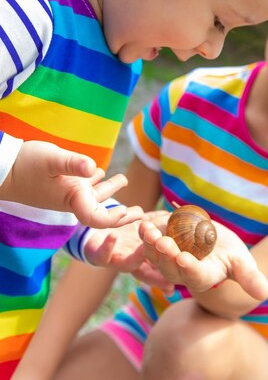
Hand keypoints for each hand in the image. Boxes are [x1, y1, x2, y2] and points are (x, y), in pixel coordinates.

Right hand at [2, 141, 137, 227]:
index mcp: (73, 199)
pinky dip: (95, 181)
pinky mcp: (61, 183)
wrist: (2, 168)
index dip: (115, 220)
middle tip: (141, 212)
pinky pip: (83, 185)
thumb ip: (72, 163)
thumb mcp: (51, 159)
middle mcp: (72, 199)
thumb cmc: (26, 164)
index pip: (98, 219)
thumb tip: (94, 167)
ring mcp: (67, 192)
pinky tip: (100, 172)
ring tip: (124, 180)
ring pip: (94, 195)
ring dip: (111, 189)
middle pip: (101, 211)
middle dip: (121, 213)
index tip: (131, 215)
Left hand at [84, 216, 174, 292]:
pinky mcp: (99, 255)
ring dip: (138, 258)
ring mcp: (116, 260)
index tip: (186, 276)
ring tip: (146, 249)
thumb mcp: (143, 223)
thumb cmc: (122, 228)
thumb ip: (159, 221)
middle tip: (170, 281)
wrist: (93, 227)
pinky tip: (114, 236)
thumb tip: (175, 215)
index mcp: (145, 257)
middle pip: (147, 273)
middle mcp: (132, 262)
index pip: (161, 266)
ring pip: (128, 265)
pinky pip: (103, 254)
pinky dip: (108, 246)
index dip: (172, 272)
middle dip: (158, 278)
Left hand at [139, 218, 267, 300]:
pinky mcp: (160, 245)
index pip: (195, 276)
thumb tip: (263, 293)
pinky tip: (142, 221)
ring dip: (149, 243)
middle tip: (163, 242)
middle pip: (170, 267)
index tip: (185, 259)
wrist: (216, 246)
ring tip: (147, 229)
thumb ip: (249, 278)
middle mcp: (181, 272)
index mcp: (202, 277)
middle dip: (166, 255)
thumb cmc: (232, 257)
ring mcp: (168, 259)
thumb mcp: (243, 264)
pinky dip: (145, 233)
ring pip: (154, 255)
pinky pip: (149, 241)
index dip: (190, 269)